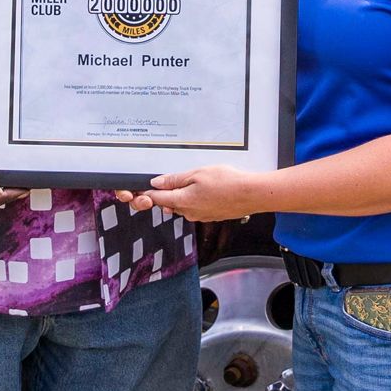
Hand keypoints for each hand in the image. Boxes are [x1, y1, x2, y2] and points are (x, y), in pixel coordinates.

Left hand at [123, 165, 261, 222]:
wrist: (250, 194)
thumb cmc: (226, 182)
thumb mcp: (197, 173)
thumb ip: (175, 179)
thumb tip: (156, 183)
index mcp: (182, 201)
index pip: (157, 199)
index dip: (147, 193)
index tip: (139, 189)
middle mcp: (188, 212)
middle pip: (169, 203)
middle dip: (166, 193)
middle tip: (170, 179)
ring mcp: (199, 216)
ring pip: (182, 206)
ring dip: (182, 196)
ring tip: (194, 181)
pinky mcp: (209, 216)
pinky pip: (195, 208)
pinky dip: (195, 200)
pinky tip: (205, 190)